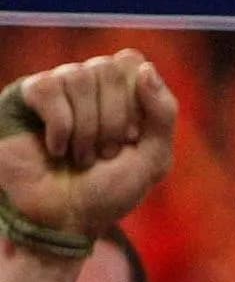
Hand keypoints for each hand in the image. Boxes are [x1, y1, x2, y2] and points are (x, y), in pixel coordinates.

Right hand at [1, 52, 177, 245]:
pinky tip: (56, 150)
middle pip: (108, 69)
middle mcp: (87, 84)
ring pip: (78, 77)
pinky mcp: (24, 97)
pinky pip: (49, 90)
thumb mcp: (153, 158)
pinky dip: (61, 128)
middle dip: (113, 120)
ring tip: (81, 158)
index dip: (136, 101)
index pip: (131, 62)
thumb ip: (163, 112)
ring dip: (87, 129)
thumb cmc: (109, 191)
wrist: (65, 219)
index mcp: (120, 92)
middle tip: (106, 153)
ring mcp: (55, 88)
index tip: (133, 138)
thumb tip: (145, 68)